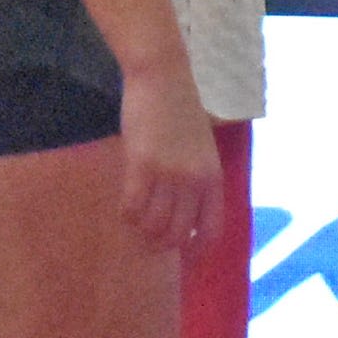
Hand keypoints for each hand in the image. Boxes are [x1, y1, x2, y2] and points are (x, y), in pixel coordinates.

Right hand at [115, 57, 222, 253]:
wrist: (164, 78)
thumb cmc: (180, 112)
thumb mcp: (201, 150)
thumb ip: (196, 181)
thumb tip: (181, 216)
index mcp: (214, 179)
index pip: (210, 232)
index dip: (196, 252)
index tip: (182, 259)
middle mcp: (195, 181)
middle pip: (177, 235)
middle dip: (161, 244)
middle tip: (147, 239)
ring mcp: (169, 174)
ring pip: (152, 225)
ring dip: (140, 230)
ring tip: (134, 221)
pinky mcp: (143, 165)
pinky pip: (132, 207)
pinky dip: (126, 214)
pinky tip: (123, 207)